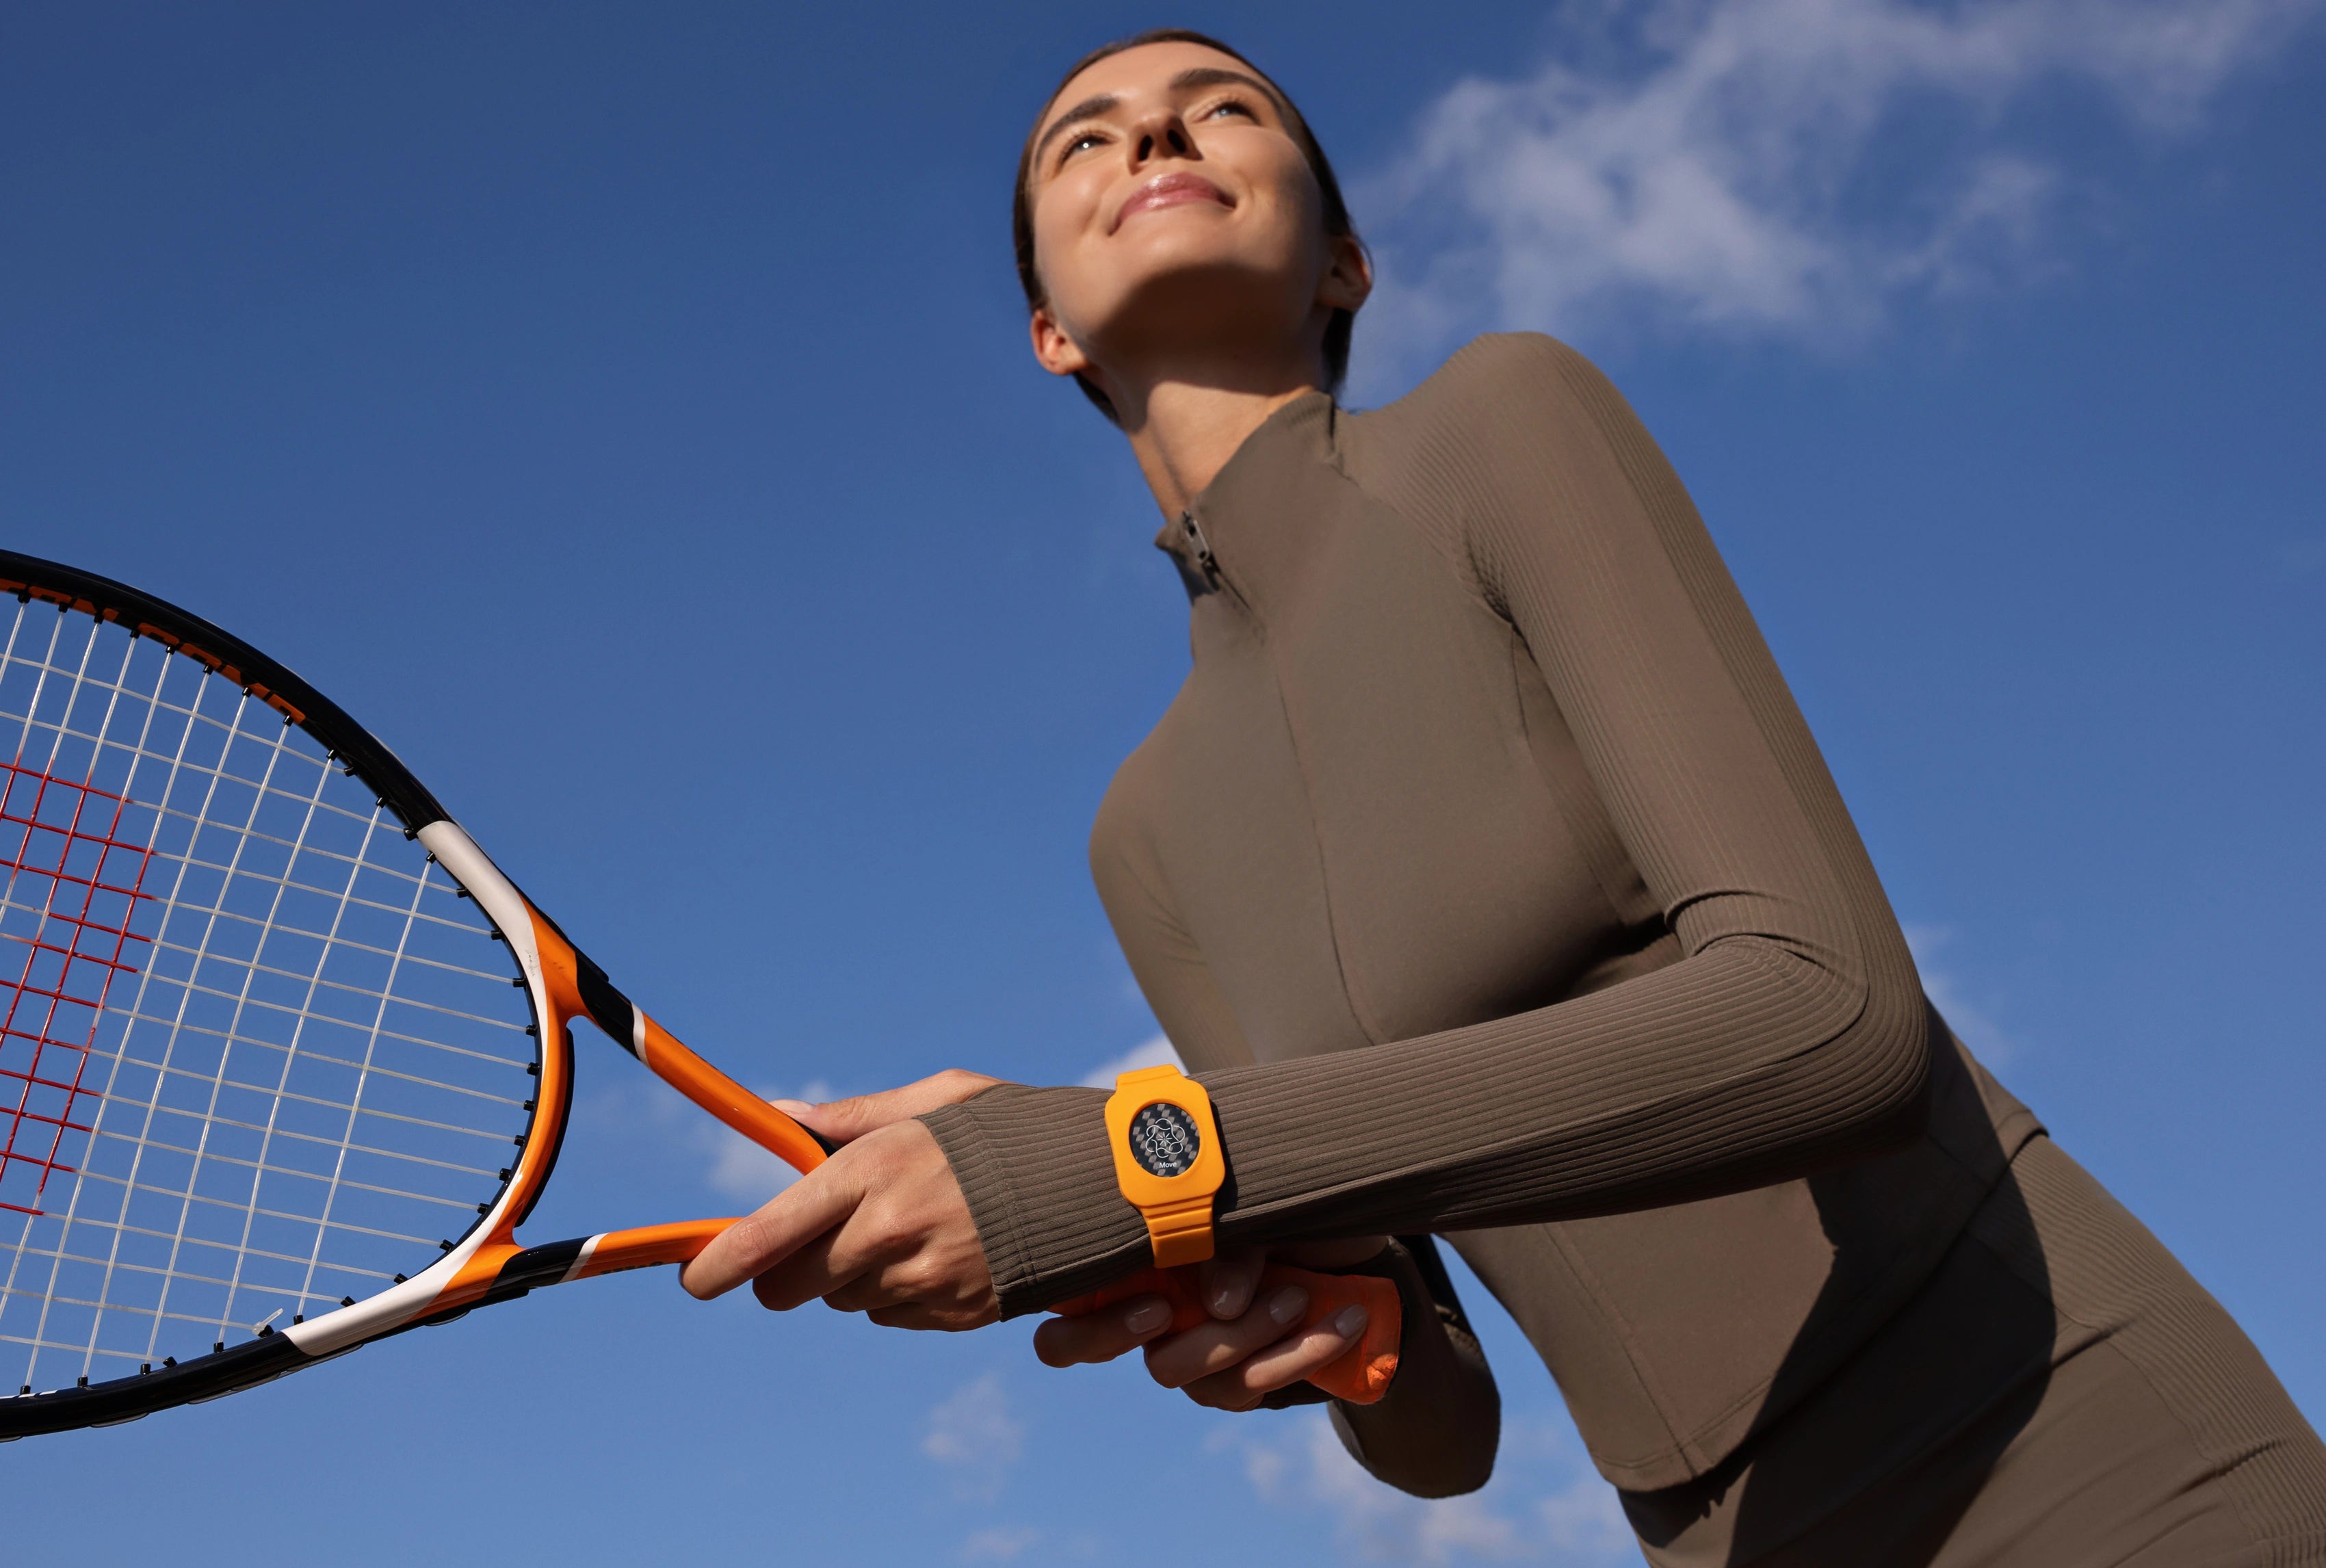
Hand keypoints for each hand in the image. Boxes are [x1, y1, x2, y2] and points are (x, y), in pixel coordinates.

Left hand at [679, 1070, 1001, 1329]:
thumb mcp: (939, 1099)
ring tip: (904, 1231)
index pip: (775, 1231)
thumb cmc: (1013, 1131)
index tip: (694, 1279)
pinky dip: (897, 1294)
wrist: (1104, 1184)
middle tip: (802, 1248)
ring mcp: (925, 1281)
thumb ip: (854, 1118)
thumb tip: (781, 1118)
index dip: (723, 1261)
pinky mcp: (955, 1314)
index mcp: (878, 1169)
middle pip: (794, 1283)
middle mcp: (892, 1233)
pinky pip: (892, 1316)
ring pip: (844, 1300)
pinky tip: (939, 1255)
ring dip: (851, 1277)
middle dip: (785, 1271)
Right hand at [1030, 1238, 1387, 1410]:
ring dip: (1254, 1341)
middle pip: (1123, 1362)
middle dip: (1163, 1336)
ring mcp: (1192, 1354)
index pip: (1065, 1317)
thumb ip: (1226, 1241)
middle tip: (1217, 1311)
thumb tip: (1220, 1302)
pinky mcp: (1242, 1382)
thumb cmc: (1280, 1207)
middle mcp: (1147, 1317)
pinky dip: (1304, 1352)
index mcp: (1131, 1267)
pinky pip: (1255, 1388)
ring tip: (1302, 1297)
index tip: (1157, 1305)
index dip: (1091, 1329)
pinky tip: (1343, 1319)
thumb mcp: (1255, 1207)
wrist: (1349, 1241)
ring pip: (1200, 1379)